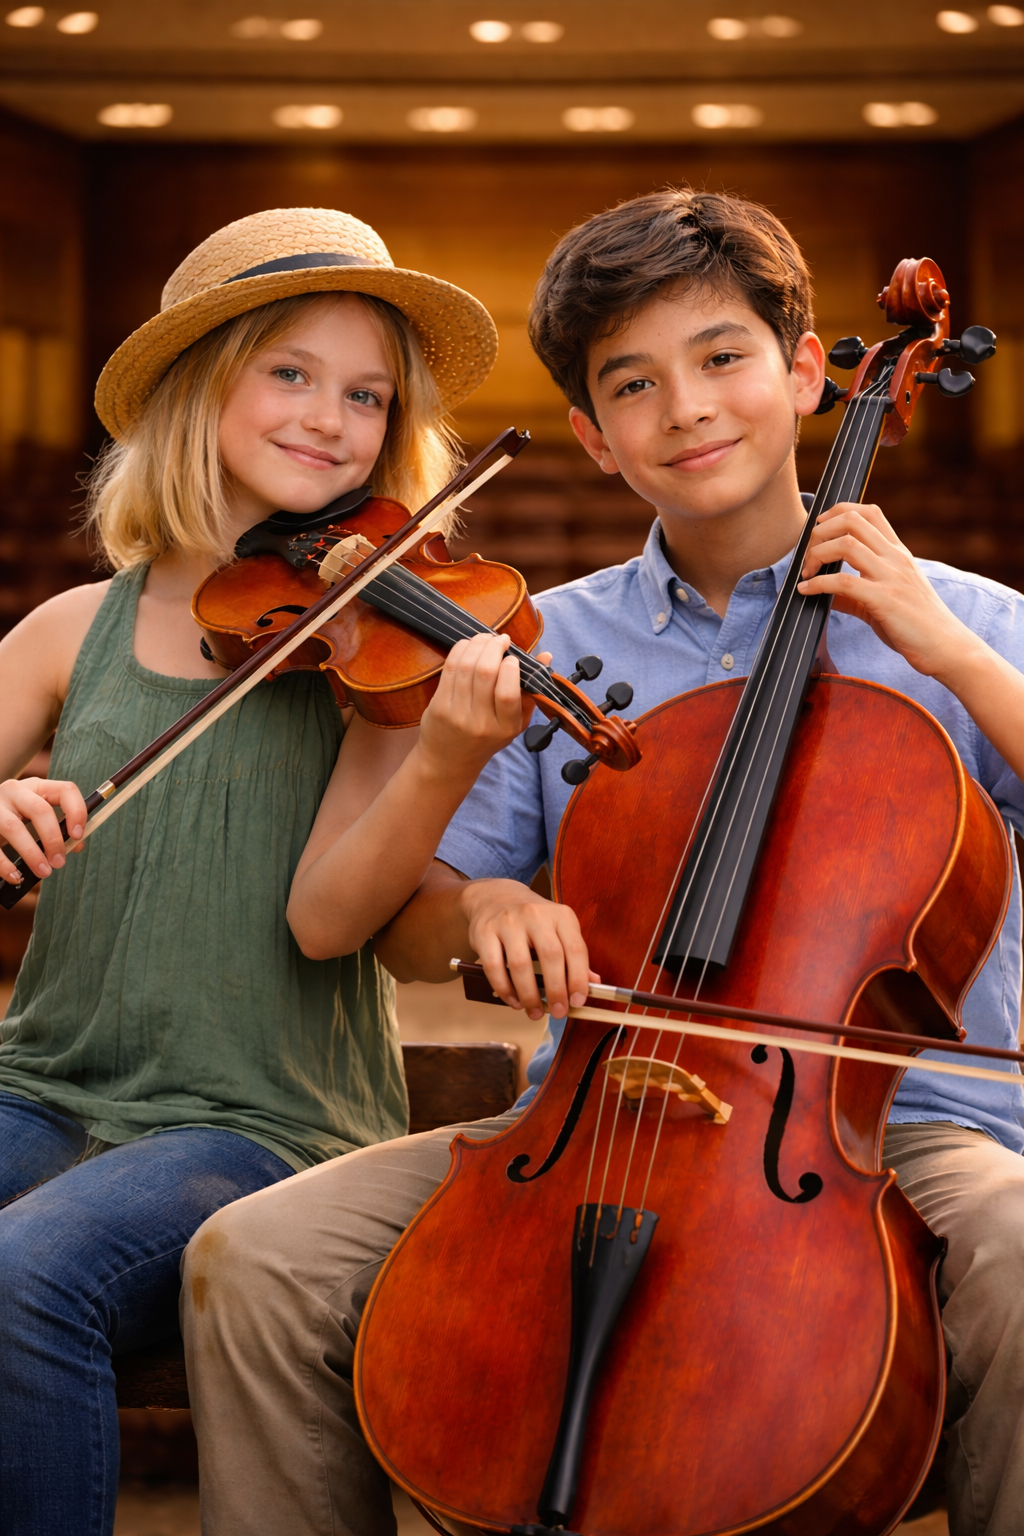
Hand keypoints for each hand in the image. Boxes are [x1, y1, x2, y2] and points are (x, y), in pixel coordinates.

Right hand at [0, 776, 87, 884]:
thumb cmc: (14, 817)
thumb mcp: (35, 816)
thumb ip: (58, 828)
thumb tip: (77, 845)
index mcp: (36, 787)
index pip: (65, 790)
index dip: (76, 812)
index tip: (78, 835)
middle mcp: (15, 791)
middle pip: (40, 810)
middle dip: (53, 839)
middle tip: (59, 862)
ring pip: (14, 827)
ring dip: (32, 853)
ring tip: (43, 872)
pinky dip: (5, 865)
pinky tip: (16, 876)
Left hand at [417, 633, 548, 783]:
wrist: (449, 761)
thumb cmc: (487, 738)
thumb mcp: (516, 722)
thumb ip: (531, 690)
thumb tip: (546, 656)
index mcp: (506, 727)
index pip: (508, 693)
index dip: (510, 668)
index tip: (513, 657)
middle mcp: (481, 722)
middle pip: (486, 673)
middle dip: (494, 647)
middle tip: (501, 640)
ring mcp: (457, 714)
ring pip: (466, 666)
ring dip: (477, 644)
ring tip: (486, 639)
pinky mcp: (439, 706)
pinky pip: (450, 669)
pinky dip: (460, 650)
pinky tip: (469, 645)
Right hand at [461, 877, 598, 1020]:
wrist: (495, 896)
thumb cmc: (532, 919)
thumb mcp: (559, 929)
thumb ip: (574, 955)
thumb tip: (593, 983)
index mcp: (560, 915)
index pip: (576, 949)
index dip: (578, 979)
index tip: (578, 1001)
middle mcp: (535, 915)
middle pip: (550, 956)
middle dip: (556, 990)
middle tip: (558, 1012)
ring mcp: (508, 922)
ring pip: (520, 965)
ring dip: (529, 995)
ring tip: (534, 1011)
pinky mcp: (485, 932)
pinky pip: (494, 967)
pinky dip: (504, 990)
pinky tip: (513, 1001)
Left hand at [797, 501, 976, 678]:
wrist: (946, 647)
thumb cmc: (917, 625)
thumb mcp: (885, 599)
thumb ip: (854, 593)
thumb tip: (821, 593)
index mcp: (898, 553)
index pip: (870, 513)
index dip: (838, 511)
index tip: (819, 528)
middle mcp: (895, 558)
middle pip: (852, 520)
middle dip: (820, 532)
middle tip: (806, 554)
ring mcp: (891, 576)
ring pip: (846, 544)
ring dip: (817, 554)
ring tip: (806, 573)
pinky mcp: (885, 600)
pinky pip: (844, 582)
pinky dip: (818, 584)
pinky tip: (806, 591)